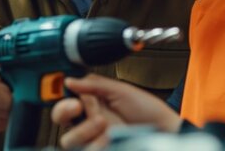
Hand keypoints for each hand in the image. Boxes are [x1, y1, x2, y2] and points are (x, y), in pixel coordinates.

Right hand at [0, 40, 12, 133]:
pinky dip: (2, 118)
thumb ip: (13, 60)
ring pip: (0, 120)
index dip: (10, 93)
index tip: (20, 88)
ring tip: (6, 96)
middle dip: (14, 103)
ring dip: (9, 111)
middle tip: (17, 91)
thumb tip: (36, 71)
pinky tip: (0, 105)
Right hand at [52, 74, 181, 148]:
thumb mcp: (121, 90)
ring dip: (84, 130)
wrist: (164, 130)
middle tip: (79, 107)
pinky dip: (95, 143)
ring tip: (103, 123)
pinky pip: (87, 149)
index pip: (64, 102)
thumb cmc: (147, 110)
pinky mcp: (101, 147)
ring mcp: (94, 138)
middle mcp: (88, 121)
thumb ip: (94, 84)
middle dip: (64, 112)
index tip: (72, 99)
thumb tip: (69, 80)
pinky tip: (109, 138)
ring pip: (69, 140)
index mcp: (91, 103)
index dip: (61, 101)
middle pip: (60, 121)